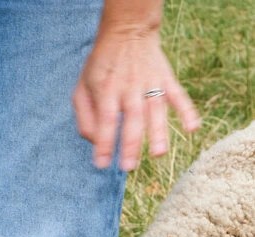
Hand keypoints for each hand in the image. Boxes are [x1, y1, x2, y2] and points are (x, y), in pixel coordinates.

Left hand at [73, 27, 199, 170]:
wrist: (127, 30)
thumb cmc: (101, 66)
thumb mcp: (82, 87)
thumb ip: (85, 117)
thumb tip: (95, 143)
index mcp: (107, 89)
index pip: (106, 120)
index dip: (104, 143)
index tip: (102, 164)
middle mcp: (129, 87)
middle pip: (132, 118)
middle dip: (130, 144)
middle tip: (128, 167)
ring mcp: (150, 82)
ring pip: (156, 110)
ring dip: (158, 132)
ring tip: (158, 154)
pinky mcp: (166, 78)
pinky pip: (179, 95)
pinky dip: (187, 111)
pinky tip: (192, 128)